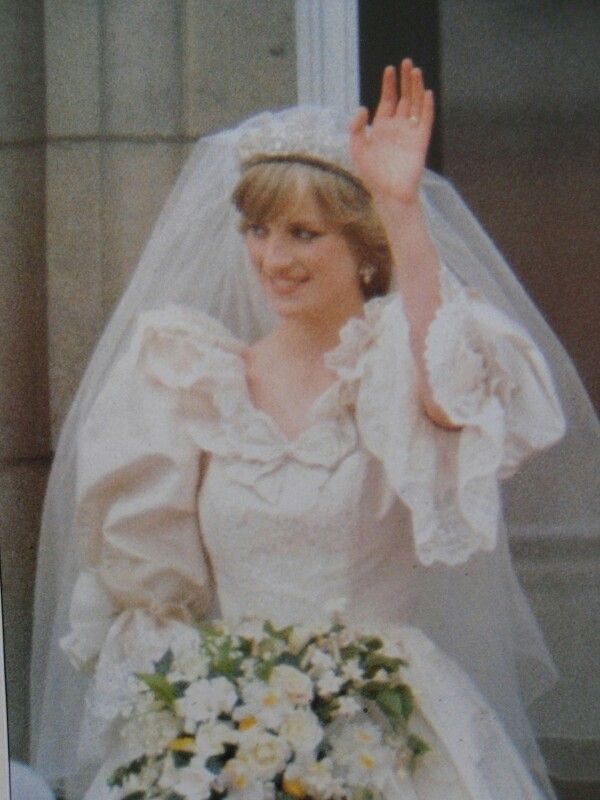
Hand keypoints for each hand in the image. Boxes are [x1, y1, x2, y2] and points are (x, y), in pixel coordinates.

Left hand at [349, 59, 433, 203]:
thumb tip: (363, 107)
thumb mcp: (357, 148)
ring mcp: (410, 133)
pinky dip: (427, 106)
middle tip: (406, 62)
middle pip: (403, 98)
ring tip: (416, 70)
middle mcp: (397, 127)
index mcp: (382, 128)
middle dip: (405, 80)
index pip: (387, 100)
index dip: (389, 84)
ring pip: (415, 104)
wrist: (388, 192)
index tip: (389, 69)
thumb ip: (356, 127)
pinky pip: (426, 120)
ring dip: (416, 88)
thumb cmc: (371, 174)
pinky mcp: (421, 140)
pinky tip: (426, 93)